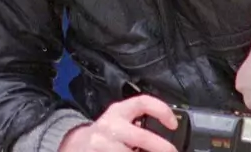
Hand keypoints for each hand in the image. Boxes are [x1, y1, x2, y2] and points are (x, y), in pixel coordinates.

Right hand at [57, 96, 178, 151]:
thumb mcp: (119, 122)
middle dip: (162, 147)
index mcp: (118, 112)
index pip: (142, 102)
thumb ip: (138, 125)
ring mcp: (103, 144)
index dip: (161, 110)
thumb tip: (167, 139)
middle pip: (142, 136)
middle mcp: (110, 126)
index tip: (173, 124)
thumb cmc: (105, 134)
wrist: (76, 145)